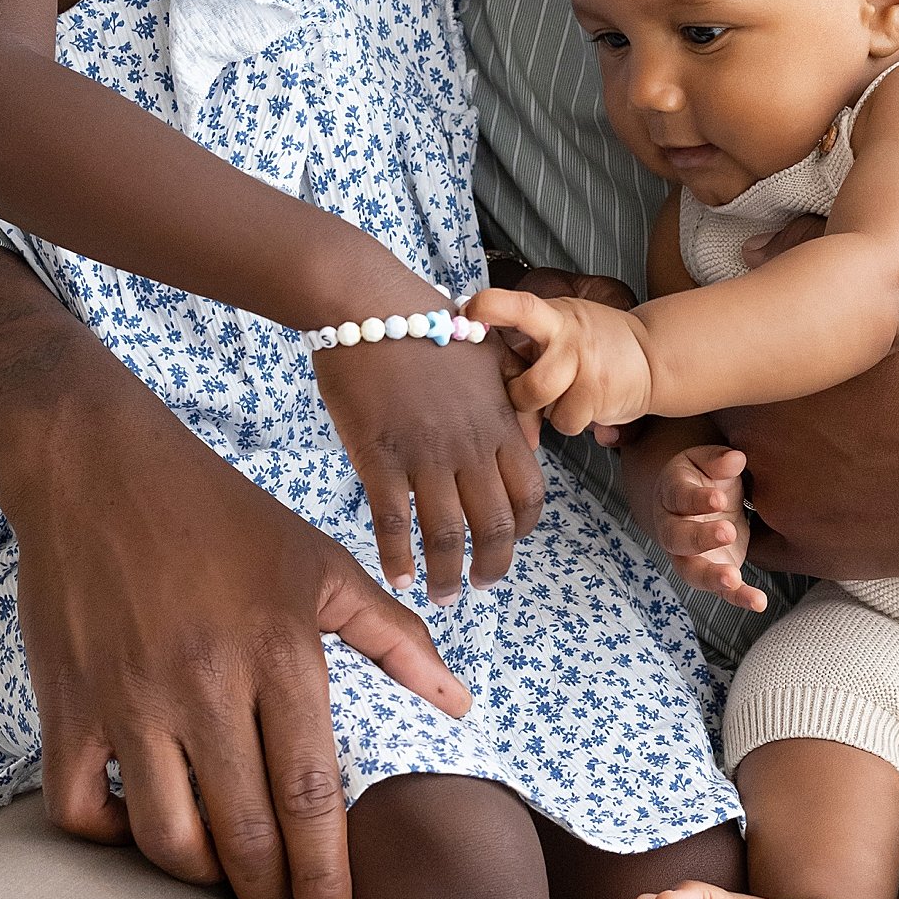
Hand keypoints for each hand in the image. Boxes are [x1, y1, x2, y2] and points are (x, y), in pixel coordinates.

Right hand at [0, 247, 469, 898]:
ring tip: (226, 882)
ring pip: (166, 836)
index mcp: (280, 651)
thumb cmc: (221, 517)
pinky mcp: (67, 704)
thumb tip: (460, 703)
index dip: (327, 877)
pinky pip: (79, 808)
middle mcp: (205, 683)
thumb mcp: (321, 564)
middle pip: (243, 833)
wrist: (93, 467)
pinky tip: (142, 832)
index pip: (312, 794)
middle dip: (270, 898)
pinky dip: (110, 841)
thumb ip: (395, 638)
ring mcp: (129, 699)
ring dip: (201, 878)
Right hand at [311, 326, 546, 594]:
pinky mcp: (378, 456)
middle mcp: (469, 446)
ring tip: (440, 595)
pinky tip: (396, 576)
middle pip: (493, 526)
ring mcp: (424, 454)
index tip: (507, 544)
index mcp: (499, 423)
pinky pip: (392, 521)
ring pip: (444, 535)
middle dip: (491, 566)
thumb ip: (512, 402)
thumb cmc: (427, 323)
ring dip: (445, 575)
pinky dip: (397, 556)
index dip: (522, 529)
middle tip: (479, 585)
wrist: (369, 302)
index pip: (528, 495)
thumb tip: (528, 439)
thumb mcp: (489, 356)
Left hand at [470, 285, 659, 440]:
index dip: (494, 307)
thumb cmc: (593, 345)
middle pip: (529, 385)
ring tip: (562, 394)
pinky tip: (583, 403)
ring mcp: (588, 371)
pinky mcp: (601, 398)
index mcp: (556, 318)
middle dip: (516, 396)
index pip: (524, 307)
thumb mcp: (563, 327)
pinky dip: (570, 418)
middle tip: (520, 391)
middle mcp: (572, 342)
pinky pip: (566, 423)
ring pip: (544, 408)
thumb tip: (484, 384)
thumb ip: (527, 347)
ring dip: (545, 409)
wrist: (653, 356)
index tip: (470, 311)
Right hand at [650, 443, 767, 611]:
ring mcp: (688, 556)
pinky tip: (758, 602)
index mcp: (671, 493)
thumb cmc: (707, 476)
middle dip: (699, 538)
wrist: (704, 501)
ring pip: (692, 571)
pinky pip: (720, 589)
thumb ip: (720, 461)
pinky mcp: (711, 572)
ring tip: (733, 580)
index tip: (719, 499)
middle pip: (677, 538)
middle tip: (728, 532)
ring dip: (711, 577)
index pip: (679, 497)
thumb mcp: (711, 461)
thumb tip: (736, 459)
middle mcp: (672, 528)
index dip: (696, 499)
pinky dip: (738, 597)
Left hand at [728, 283, 898, 580]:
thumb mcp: (895, 291)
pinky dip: (781, 526)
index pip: (704, 373)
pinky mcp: (814, 552)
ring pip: (737, 491)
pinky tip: (817, 502)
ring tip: (812, 461)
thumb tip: (752, 249)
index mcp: (763, 371)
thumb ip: (809, 256)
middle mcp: (757, 440)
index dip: (727, 371)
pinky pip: (767, 544)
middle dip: (742, 422)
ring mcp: (783, 502)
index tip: (753, 371)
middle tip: (791, 417)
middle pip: (715, 431)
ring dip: (760, 477)